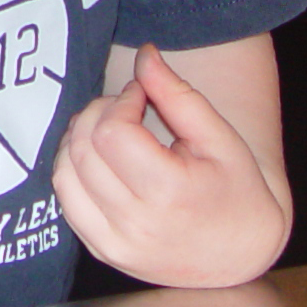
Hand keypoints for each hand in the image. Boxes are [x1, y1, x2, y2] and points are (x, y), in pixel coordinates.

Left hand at [53, 43, 289, 286]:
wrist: (241, 253)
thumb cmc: (237, 190)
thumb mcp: (219, 137)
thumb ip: (177, 94)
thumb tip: (144, 54)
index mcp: (170, 193)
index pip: (112, 133)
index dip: (120, 102)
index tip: (139, 96)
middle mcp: (136, 224)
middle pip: (84, 150)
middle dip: (97, 115)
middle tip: (124, 109)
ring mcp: (115, 244)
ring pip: (64, 175)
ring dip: (78, 141)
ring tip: (111, 132)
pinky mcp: (103, 252)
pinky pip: (66, 201)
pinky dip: (73, 172)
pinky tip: (100, 161)